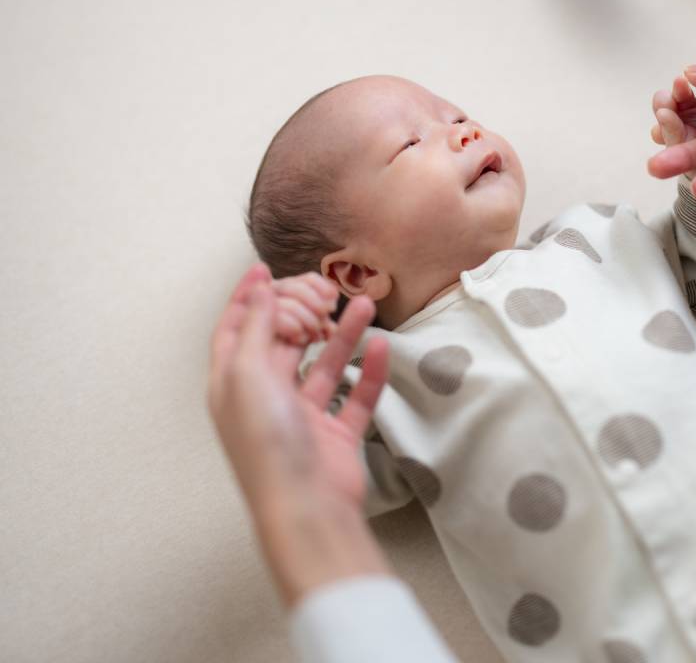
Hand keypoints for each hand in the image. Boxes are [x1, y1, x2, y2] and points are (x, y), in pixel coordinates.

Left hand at [208, 265, 392, 603]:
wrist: (306, 507)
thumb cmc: (268, 444)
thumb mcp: (249, 376)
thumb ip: (258, 330)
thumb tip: (263, 292)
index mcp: (234, 385)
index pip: (237, 330)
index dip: (249, 299)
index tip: (266, 269)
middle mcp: (266, 398)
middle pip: (282, 342)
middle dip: (300, 311)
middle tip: (323, 289)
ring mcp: (303, 417)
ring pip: (323, 364)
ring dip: (341, 333)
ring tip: (362, 304)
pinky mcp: (336, 435)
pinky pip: (355, 394)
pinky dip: (368, 370)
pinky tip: (381, 347)